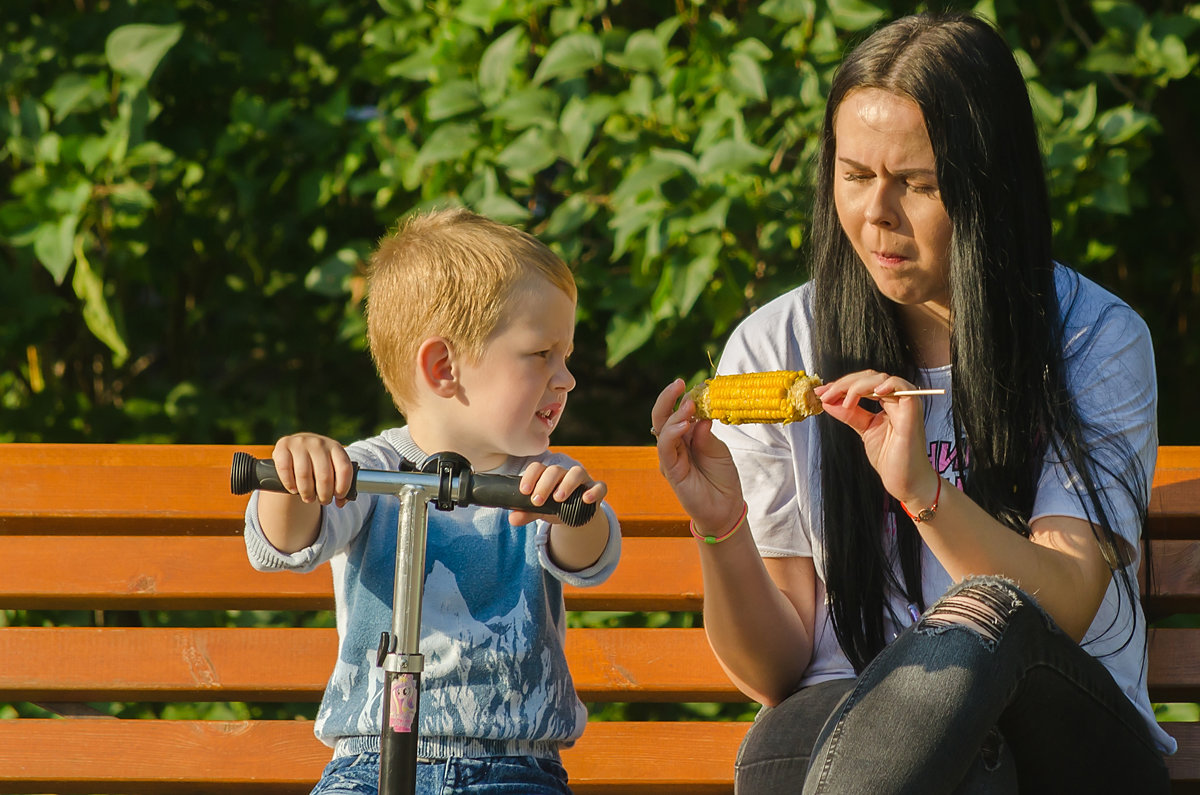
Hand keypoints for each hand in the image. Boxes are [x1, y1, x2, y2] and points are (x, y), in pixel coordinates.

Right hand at [270, 433, 355, 506]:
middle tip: (323, 501)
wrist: (298, 447)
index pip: (344, 469)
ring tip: (309, 498)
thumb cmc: (318, 463)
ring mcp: (300, 443)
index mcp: (335, 447)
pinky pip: (285, 470)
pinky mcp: (283, 446)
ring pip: (304, 475)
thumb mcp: (332, 467)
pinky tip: (293, 490)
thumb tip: (341, 502)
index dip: (343, 487)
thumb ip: (340, 483)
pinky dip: (289, 484)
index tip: (338, 496)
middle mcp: (318, 443)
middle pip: (324, 476)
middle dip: (325, 495)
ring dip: (307, 493)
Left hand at [511, 462, 606, 526]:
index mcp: (548, 475)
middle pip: (555, 470)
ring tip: (558, 498)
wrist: (576, 516)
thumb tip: (512, 519)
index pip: (538, 468)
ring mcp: (582, 480)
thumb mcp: (540, 511)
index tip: (524, 491)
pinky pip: (599, 486)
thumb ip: (527, 513)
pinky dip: (594, 491)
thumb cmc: (555, 508)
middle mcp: (564, 474)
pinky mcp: (596, 489)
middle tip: (537, 501)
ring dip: (567, 484)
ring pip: (577, 472)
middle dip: (545, 485)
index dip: (530, 477)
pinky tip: (586, 499)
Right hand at [651, 379, 745, 534]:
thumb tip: (701, 415)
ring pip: (662, 430)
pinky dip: (672, 434)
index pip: (677, 411)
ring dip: (674, 415)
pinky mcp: (671, 471)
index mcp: (686, 436)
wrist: (726, 508)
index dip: (681, 397)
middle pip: (662, 417)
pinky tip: (684, 425)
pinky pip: (666, 449)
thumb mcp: (718, 450)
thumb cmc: (722, 478)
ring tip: (688, 404)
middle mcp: (675, 445)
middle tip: (679, 383)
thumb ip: (706, 434)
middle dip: (667, 398)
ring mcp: (670, 457)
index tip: (691, 383)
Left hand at [815, 371, 937, 506]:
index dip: (841, 385)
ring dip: (856, 386)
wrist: (906, 482)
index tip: (821, 393)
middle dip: (844, 384)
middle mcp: (898, 400)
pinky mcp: (912, 412)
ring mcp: (906, 404)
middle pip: (870, 377)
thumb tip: (828, 402)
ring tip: (842, 400)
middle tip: (825, 394)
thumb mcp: (864, 431)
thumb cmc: (891, 459)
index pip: (863, 383)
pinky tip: (874, 392)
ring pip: (881, 379)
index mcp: (888, 403)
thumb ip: (849, 414)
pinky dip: (887, 385)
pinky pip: (903, 388)